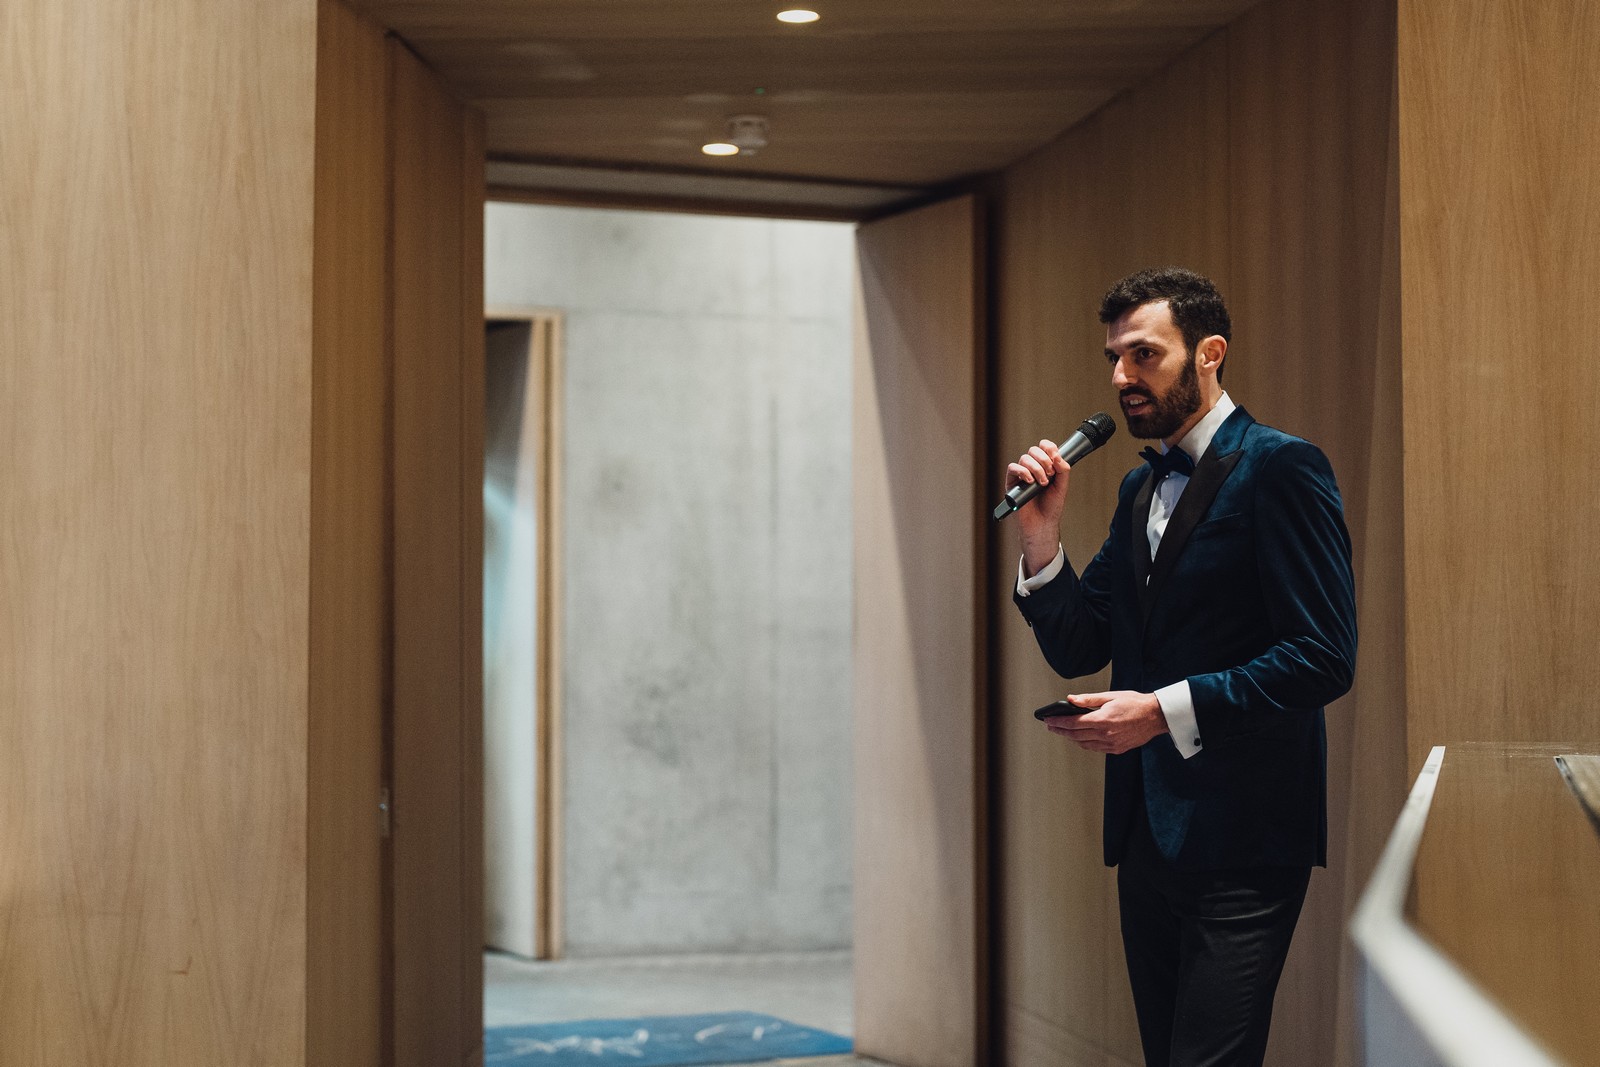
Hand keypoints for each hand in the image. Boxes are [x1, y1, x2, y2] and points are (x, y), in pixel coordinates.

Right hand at [1005, 439, 1070, 571]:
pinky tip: (1029, 481)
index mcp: (1045, 466)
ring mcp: (1022, 474)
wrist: (1042, 523)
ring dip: (1036, 469)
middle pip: (1034, 450)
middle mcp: (1033, 468)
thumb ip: (1063, 470)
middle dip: (1044, 460)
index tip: (1055, 457)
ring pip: (1024, 458)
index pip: (1044, 447)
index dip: (1049, 448)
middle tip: (1050, 475)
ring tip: (1042, 483)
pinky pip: (1013, 468)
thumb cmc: (1051, 506)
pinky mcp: (1012, 482)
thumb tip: (1058, 456)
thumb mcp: (1062, 486)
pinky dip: (1022, 472)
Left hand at [1044, 690, 1167, 754]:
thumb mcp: (1110, 696)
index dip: (1058, 722)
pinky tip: (1080, 738)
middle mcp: (1106, 734)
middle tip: (1050, 726)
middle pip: (1075, 735)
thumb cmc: (1135, 703)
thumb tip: (1070, 699)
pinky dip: (1085, 744)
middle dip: (1060, 730)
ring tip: (1062, 731)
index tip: (1048, 719)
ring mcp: (1111, 743)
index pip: (1073, 723)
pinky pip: (1095, 748)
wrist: (1156, 716)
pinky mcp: (1117, 749)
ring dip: (1071, 738)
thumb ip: (1088, 699)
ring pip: (1084, 744)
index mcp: (1103, 720)